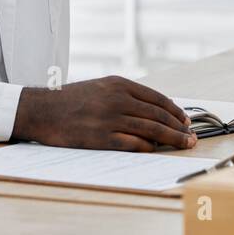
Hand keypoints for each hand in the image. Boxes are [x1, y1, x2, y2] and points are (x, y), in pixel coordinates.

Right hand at [13, 76, 197, 151]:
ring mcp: (110, 118)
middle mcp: (117, 99)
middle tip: (192, 137)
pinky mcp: (102, 138)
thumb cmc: (70, 100)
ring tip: (184, 144)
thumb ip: (125, 95)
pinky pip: (134, 144)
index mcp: (119, 84)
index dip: (175, 111)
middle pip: (158, 114)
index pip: (157, 98)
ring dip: (172, 139)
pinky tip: (156, 151)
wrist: (41, 110)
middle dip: (179, 127)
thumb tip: (152, 111)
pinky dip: (148, 147)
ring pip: (151, 130)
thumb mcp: (100, 87)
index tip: (186, 121)